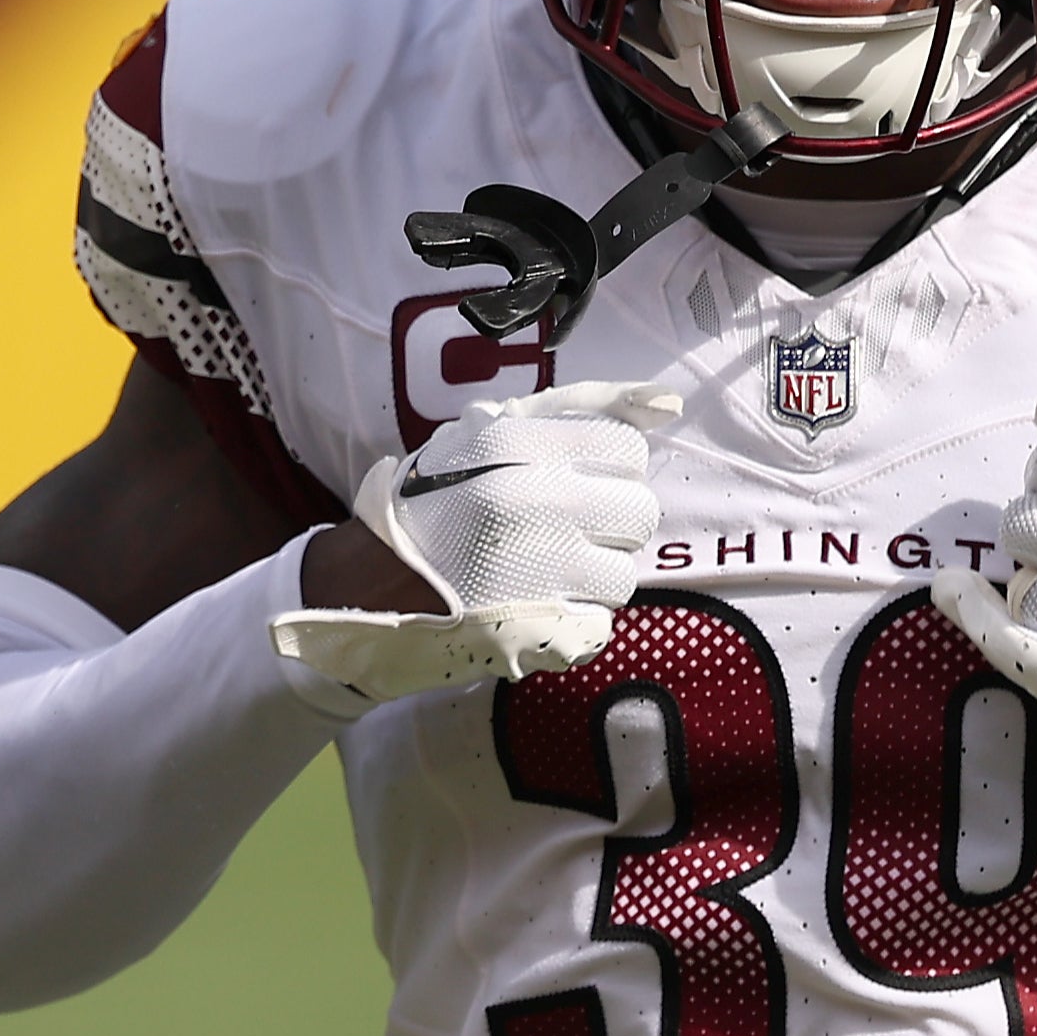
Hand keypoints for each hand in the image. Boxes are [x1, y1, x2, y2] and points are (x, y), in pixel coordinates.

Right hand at [271, 381, 677, 698]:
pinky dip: (575, 621)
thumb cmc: (436, 498)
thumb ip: (583, 406)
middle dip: (609, 523)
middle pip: (639, 513)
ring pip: (623, 575)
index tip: (576, 481)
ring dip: (592, 575)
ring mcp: (540, 573)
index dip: (608, 468)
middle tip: (564, 528)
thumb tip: (668, 403)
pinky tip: (535, 605)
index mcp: (519, 447)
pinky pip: (600, 625)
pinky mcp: (540, 632)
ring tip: (543, 570)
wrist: (368, 587)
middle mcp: (536, 504)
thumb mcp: (492, 428)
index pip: (628, 450)